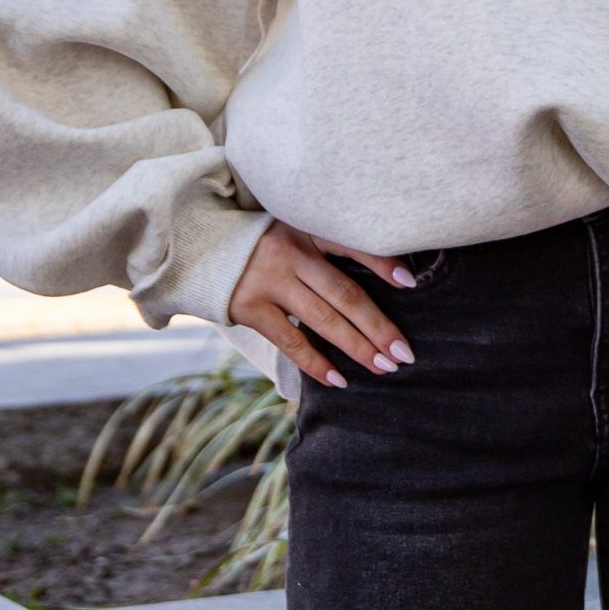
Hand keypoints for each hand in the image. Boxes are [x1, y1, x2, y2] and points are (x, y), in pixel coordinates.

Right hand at [228, 220, 415, 391]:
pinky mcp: (250, 307)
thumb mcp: (291, 231)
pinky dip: (316, 363)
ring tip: (383, 366)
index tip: (410, 284)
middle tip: (404, 353)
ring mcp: (269, 281)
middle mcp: (290, 253)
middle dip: (378, 326)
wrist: (197, 247)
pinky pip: (291, 341)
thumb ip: (323, 249)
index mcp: (305, 230)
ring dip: (356, 346)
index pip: (351, 246)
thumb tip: (382, 278)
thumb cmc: (257, 244)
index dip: (382, 264)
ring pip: (323, 320)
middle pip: (344, 294)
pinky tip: (339, 379)